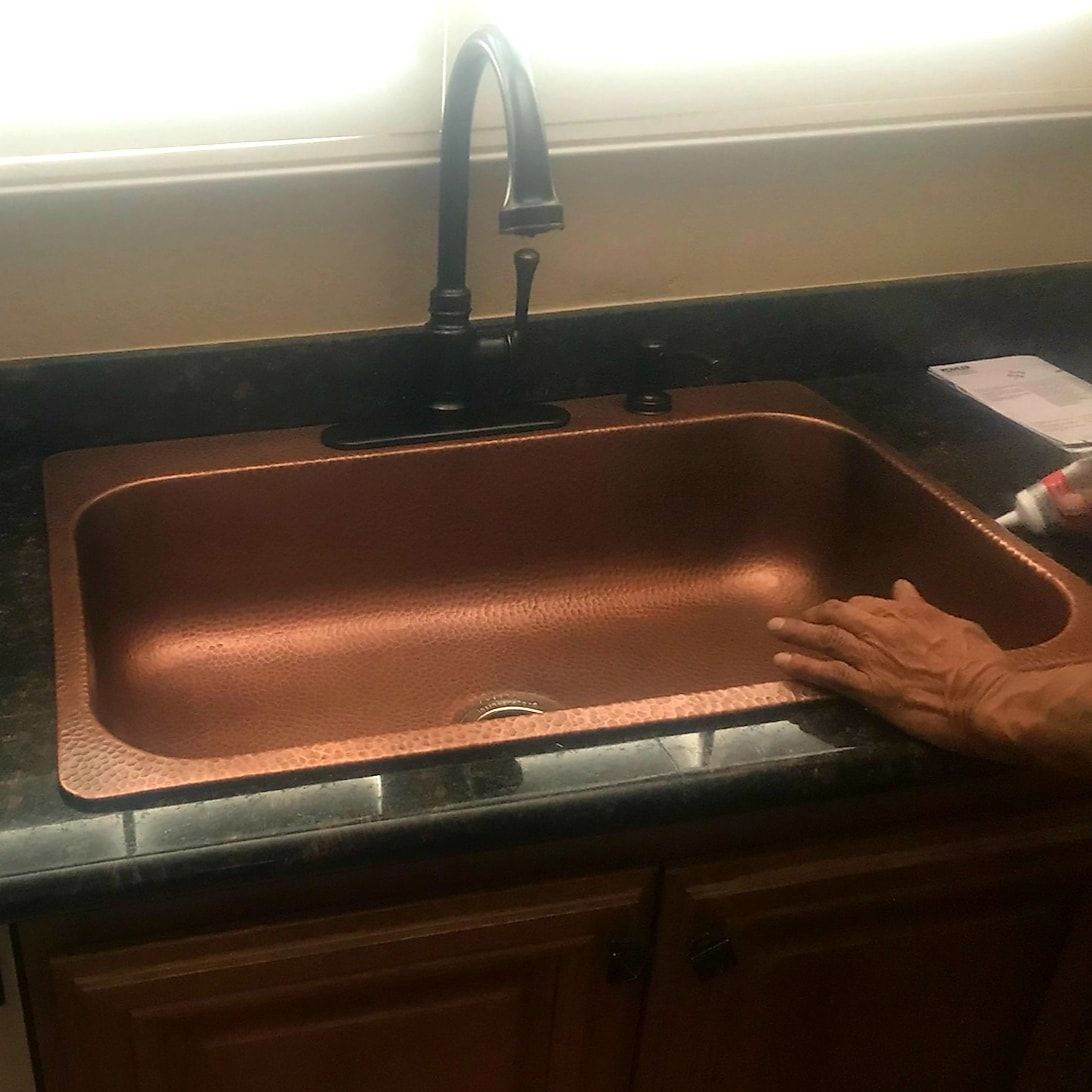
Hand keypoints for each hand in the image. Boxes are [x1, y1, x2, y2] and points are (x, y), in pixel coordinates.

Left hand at [769, 581, 1015, 761]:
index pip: (867, 604)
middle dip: (814, 613)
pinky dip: (802, 665)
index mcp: (907, 613)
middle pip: (838, 615)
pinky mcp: (867, 688)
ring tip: (774, 629)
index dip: (850, 607)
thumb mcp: (955, 624)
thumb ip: (923, 608)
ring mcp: (871, 658)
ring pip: (825, 639)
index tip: (840, 611)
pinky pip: (827, 673)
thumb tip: (902, 588)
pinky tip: (782, 662)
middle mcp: (882, 629)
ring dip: (796, 632)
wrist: (984, 696)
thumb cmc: (981, 662)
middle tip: (797, 617)